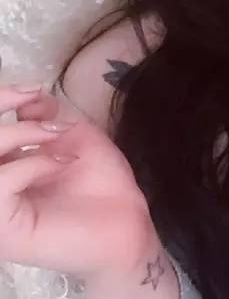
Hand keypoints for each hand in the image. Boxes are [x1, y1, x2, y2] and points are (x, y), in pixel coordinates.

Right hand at [0, 82, 157, 279]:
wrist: (125, 220)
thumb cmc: (99, 180)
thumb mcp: (71, 133)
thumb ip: (44, 113)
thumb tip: (25, 96)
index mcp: (3, 167)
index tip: (30, 89)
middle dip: (12, 118)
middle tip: (53, 123)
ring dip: (23, 135)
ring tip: (58, 138)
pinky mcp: (4, 230)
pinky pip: (0, 185)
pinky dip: (32, 163)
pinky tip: (59, 164)